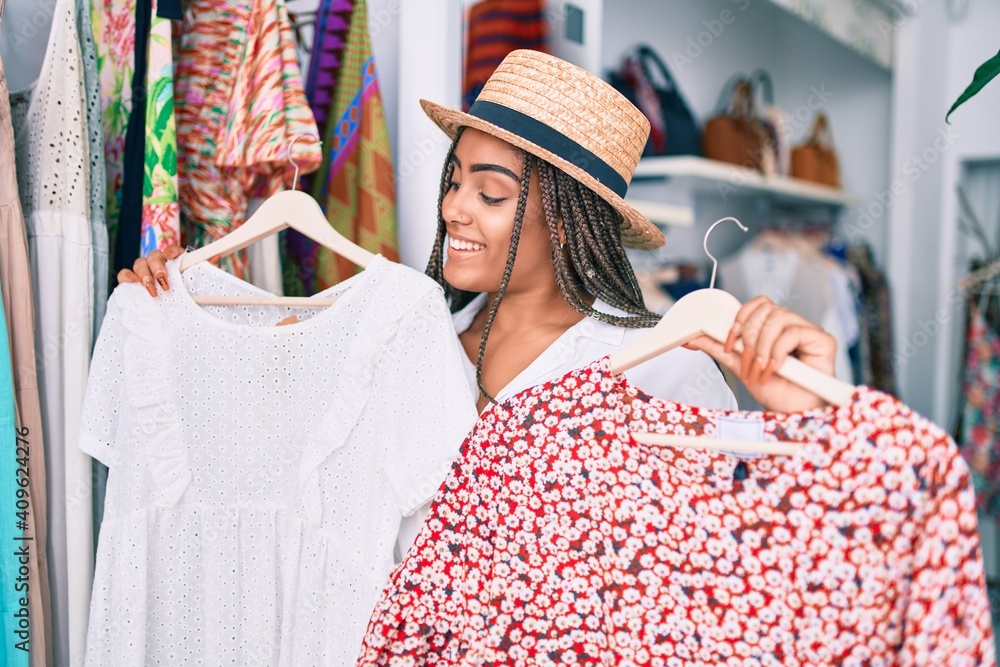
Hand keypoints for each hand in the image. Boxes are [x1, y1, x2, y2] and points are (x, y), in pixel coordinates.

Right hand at [116, 246, 219, 296]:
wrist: (169, 305)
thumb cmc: (183, 289)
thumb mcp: (195, 280)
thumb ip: (204, 268)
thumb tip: (216, 257)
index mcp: (173, 260)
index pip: (171, 250)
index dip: (170, 251)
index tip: (170, 256)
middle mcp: (157, 261)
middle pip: (153, 256)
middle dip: (158, 268)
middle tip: (164, 282)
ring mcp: (143, 269)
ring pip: (138, 263)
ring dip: (144, 275)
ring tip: (152, 290)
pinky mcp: (131, 279)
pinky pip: (124, 274)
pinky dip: (127, 276)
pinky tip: (134, 284)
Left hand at [684, 296, 837, 412]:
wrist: (795, 414)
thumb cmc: (775, 391)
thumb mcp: (741, 367)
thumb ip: (721, 350)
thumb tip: (695, 337)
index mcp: (774, 328)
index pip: (757, 305)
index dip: (740, 319)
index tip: (729, 342)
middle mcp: (792, 325)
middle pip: (766, 309)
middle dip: (750, 338)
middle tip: (748, 363)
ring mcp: (809, 331)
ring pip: (778, 318)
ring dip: (763, 347)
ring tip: (761, 369)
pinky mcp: (823, 340)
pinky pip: (794, 332)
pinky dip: (778, 352)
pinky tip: (776, 368)